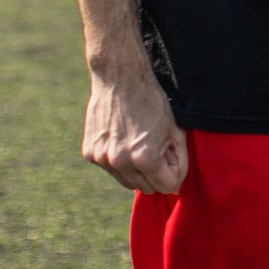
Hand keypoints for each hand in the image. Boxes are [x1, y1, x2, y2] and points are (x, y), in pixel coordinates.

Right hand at [82, 66, 187, 194]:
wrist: (120, 79)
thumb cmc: (152, 102)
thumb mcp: (175, 131)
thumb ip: (179, 161)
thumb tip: (175, 188)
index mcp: (145, 157)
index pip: (166, 187)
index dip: (173, 173)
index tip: (170, 155)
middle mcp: (121, 162)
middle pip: (146, 188)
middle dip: (156, 173)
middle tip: (156, 147)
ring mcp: (102, 159)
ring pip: (127, 182)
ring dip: (137, 170)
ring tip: (139, 142)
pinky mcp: (89, 154)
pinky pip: (111, 169)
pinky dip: (120, 161)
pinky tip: (122, 138)